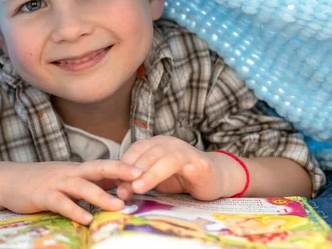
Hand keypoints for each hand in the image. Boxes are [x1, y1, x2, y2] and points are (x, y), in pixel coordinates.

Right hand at [0, 160, 141, 224]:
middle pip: (98, 169)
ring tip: (119, 205)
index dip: (124, 166)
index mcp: (77, 169)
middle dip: (119, 172)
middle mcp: (69, 172)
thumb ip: (88, 184)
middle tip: (141, 177)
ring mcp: (55, 182)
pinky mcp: (42, 195)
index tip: (146, 168)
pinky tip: (86, 219)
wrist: (8, 180)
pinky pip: (60, 203)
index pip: (104, 165)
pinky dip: (74, 210)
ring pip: (81, 187)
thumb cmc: (41, 182)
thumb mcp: (67, 180)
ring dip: (101, 196)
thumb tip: (115, 190)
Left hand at [116, 136, 245, 200]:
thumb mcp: (158, 179)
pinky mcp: (195, 161)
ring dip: (143, 173)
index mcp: (156, 144)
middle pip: (143, 152)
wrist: (218, 179)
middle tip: (120, 189)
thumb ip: (141, 180)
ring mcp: (182, 149)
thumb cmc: (185, 178)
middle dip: (129, 171)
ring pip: (157, 156)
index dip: (122, 165)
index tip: (113, 182)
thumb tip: (120, 189)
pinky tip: (149, 185)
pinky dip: (158, 174)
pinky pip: (174, 164)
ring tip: (133, 187)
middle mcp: (167, 142)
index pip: (134, 150)